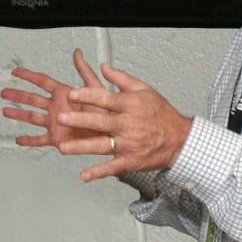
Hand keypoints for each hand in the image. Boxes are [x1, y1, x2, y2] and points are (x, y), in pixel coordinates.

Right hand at [1, 48, 107, 149]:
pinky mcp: (57, 138)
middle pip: (32, 99)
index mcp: (63, 94)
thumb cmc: (106, 111)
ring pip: (32, 117)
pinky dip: (29, 141)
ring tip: (5, 111)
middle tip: (4, 92)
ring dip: (18, 114)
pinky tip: (19, 140)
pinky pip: (39, 139)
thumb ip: (84, 70)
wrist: (111, 134)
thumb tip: (78, 52)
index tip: (16, 72)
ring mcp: (55, 123)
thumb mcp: (94, 87)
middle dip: (17, 95)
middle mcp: (56, 107)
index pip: (42, 82)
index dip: (28, 76)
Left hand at [58, 63, 192, 181]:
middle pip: (100, 121)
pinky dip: (99, 172)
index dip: (88, 95)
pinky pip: (113, 167)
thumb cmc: (161, 113)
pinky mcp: (131, 161)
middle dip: (80, 120)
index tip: (71, 93)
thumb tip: (103, 66)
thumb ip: (122, 78)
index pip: (105, 98)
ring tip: (63, 147)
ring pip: (102, 145)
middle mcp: (128, 124)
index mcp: (130, 104)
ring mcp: (129, 144)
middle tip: (61, 118)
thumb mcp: (145, 89)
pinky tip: (84, 175)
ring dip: (82, 147)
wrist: (179, 139)